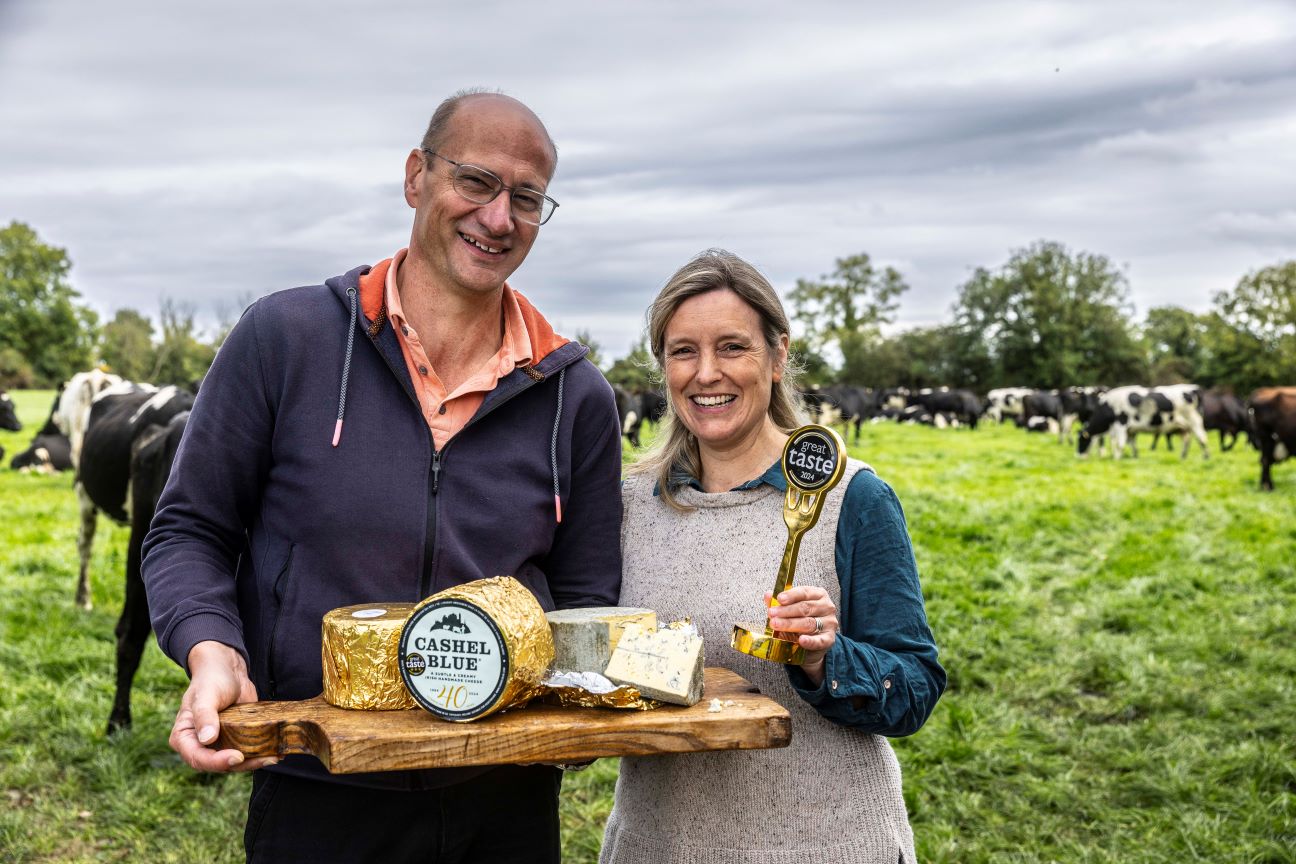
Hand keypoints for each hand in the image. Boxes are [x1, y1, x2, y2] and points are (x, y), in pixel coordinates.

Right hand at [170, 641, 274, 772]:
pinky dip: (260, 753)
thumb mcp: (206, 695)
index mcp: (184, 738)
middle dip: (243, 764)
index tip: (238, 756)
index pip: (198, 758)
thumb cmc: (211, 680)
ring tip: (275, 756)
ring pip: (235, 762)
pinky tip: (276, 751)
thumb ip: (204, 715)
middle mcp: (199, 745)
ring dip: (255, 761)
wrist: (227, 669)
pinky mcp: (235, 740)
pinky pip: (246, 752)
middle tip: (266, 759)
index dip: (217, 762)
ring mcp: (218, 744)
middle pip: (219, 765)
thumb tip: (207, 739)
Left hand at [766, 587, 837, 685]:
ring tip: (776, 625)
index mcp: (818, 595)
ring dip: (791, 624)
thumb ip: (780, 604)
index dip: (791, 595)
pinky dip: (810, 641)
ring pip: (809, 623)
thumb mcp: (790, 610)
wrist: (811, 645)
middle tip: (772, 614)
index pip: (804, 592)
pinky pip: (819, 640)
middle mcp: (827, 607)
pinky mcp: (830, 639)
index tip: (779, 599)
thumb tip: (768, 595)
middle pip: (805, 608)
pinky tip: (801, 640)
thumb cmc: (800, 622)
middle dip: (786, 611)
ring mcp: (830, 623)